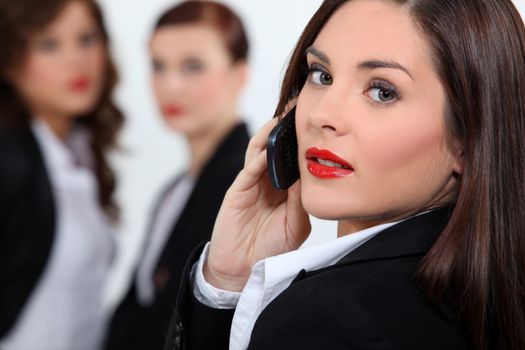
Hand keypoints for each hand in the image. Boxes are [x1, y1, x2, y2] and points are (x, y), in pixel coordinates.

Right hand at [204, 110, 310, 291]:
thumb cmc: (271, 247)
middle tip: (300, 106)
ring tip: (283, 117)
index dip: (302, 140)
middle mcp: (268, 181)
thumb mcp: (296, 225)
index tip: (315, 121)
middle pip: (276, 147)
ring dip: (269, 134)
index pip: (293, 158)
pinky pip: (248, 170)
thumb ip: (300, 200)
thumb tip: (309, 173)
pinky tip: (268, 150)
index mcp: (284, 188)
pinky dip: (258, 159)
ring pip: (259, 151)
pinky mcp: (237, 191)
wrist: (243, 269)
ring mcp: (251, 184)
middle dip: (286, 127)